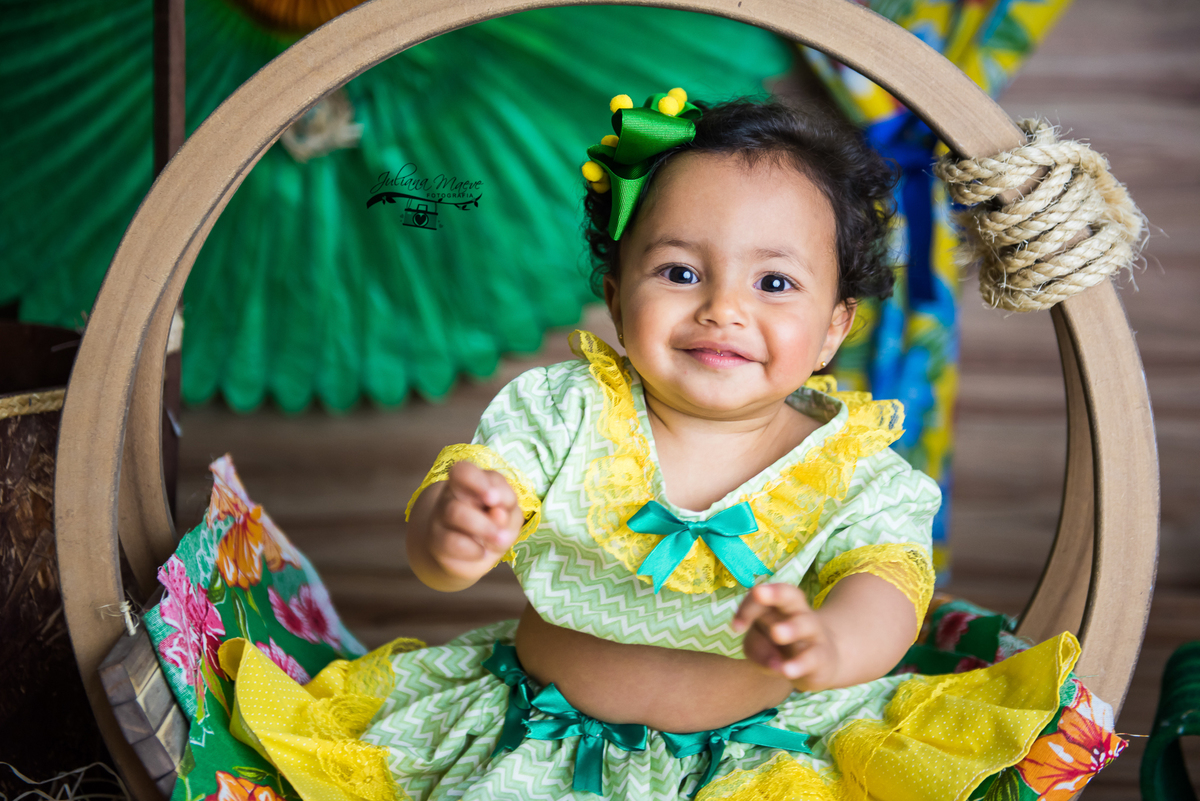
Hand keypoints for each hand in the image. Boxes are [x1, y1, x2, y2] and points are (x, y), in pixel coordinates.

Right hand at [426, 462, 522, 584]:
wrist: (472, 553)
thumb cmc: (494, 524)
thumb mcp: (510, 514)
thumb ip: (508, 510)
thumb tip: (499, 514)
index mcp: (469, 482)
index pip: (463, 471)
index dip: (478, 481)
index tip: (494, 499)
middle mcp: (451, 495)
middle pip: (460, 493)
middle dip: (486, 510)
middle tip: (503, 521)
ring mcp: (441, 518)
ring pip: (454, 513)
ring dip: (483, 527)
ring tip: (500, 539)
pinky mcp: (437, 541)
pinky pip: (452, 542)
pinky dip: (473, 549)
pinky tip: (482, 552)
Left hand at [732, 583, 839, 691]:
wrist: (821, 662)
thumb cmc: (780, 648)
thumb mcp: (759, 646)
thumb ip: (756, 648)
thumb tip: (773, 662)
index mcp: (777, 605)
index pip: (761, 596)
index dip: (747, 608)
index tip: (736, 627)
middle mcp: (797, 613)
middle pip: (789, 596)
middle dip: (775, 593)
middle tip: (758, 592)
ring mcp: (813, 633)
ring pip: (804, 624)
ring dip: (790, 628)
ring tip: (776, 633)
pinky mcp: (822, 657)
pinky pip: (812, 657)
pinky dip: (799, 664)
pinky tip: (786, 670)